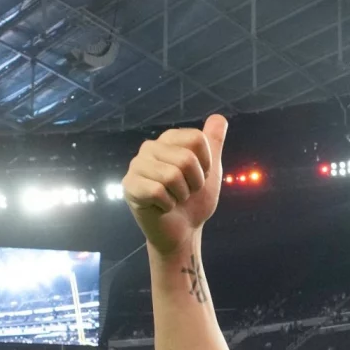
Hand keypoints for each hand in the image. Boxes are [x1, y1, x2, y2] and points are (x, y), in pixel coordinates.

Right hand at [126, 115, 226, 256]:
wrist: (183, 232)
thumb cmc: (195, 201)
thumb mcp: (211, 171)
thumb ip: (213, 143)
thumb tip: (219, 117)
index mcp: (169, 139)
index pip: (197, 139)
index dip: (206, 164)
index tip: (199, 176)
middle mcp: (150, 147)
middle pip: (186, 158)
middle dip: (194, 183)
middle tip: (186, 192)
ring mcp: (137, 166)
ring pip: (172, 175)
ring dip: (181, 195)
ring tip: (174, 199)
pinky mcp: (130, 186)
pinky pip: (158, 191)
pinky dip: (168, 205)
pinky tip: (162, 207)